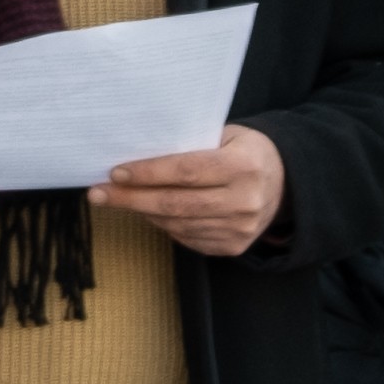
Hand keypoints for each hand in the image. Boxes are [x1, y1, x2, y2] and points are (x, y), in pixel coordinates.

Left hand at [94, 125, 287, 260]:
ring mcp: (239, 228)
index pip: (186, 171)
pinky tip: (149, 211)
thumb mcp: (226, 136)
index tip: (115, 174)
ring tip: (119, 200)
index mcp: (243, 166)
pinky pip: (186, 238)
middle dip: (130, 199)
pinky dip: (163, 224)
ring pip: (176, 224)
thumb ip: (190, 145)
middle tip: (97, 194)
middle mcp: (244, 201)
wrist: (286, 183)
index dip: (148, 173)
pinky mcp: (233, 246)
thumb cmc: (244, 152)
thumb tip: (136, 155)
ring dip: (142, 212)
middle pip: (175, 204)